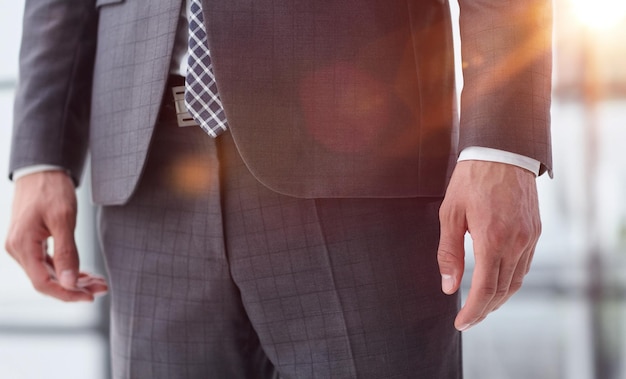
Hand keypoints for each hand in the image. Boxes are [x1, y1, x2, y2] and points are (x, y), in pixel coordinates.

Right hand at [5, 171, 107, 300]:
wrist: (42, 168)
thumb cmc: (51, 189)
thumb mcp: (63, 219)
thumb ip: (66, 252)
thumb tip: (69, 283)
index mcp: (22, 246)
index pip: (43, 283)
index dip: (67, 293)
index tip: (90, 296)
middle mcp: (18, 250)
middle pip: (47, 281)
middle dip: (76, 288)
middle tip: (103, 287)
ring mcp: (24, 247)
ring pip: (50, 273)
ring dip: (74, 280)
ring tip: (98, 281)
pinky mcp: (32, 242)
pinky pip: (49, 263)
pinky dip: (67, 269)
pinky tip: (85, 273)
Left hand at [437, 161, 540, 330]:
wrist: (502, 150)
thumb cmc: (471, 179)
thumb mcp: (450, 214)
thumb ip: (449, 252)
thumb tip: (448, 286)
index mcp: (492, 239)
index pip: (484, 289)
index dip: (472, 311)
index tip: (460, 323)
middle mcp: (515, 242)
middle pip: (502, 290)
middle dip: (484, 310)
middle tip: (468, 320)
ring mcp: (529, 237)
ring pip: (516, 281)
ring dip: (499, 298)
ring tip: (481, 306)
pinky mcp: (535, 231)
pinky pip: (525, 265)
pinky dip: (510, 280)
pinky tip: (497, 282)